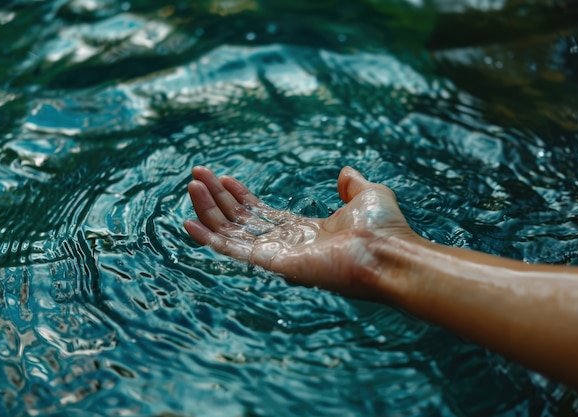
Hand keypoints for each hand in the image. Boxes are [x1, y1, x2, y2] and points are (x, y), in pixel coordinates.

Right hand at [184, 166, 417, 297]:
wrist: (387, 252)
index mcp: (303, 231)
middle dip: (217, 198)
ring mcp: (277, 255)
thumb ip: (353, 186)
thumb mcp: (368, 195)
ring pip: (231, 232)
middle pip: (241, 220)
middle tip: (197, 176)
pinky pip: (231, 251)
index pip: (262, 214)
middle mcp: (286, 244)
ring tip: (192, 186)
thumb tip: (345, 173)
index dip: (240, 196)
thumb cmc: (383, 229)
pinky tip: (189, 222)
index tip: (222, 178)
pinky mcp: (271, 264)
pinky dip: (208, 238)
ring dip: (209, 210)